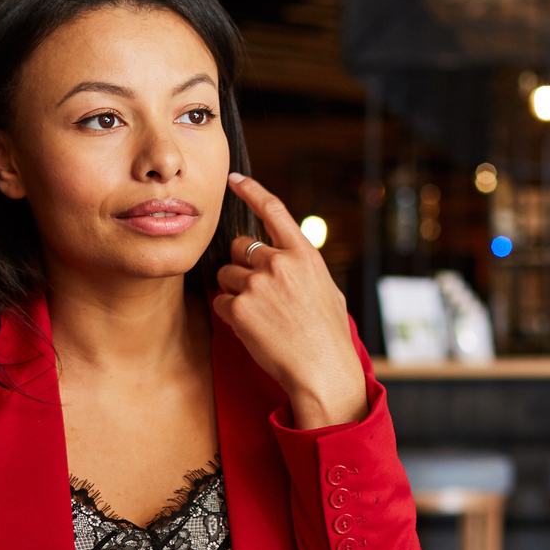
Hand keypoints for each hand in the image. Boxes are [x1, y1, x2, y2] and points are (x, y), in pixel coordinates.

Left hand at [214, 173, 367, 429]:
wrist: (323, 371)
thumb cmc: (328, 335)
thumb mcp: (326, 289)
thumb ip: (301, 267)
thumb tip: (283, 256)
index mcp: (305, 255)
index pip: (274, 211)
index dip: (252, 190)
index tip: (234, 179)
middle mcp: (280, 263)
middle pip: (240, 248)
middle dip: (243, 266)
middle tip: (261, 293)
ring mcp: (258, 284)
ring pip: (226, 276)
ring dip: (235, 292)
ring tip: (261, 316)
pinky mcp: (240, 308)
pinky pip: (220, 302)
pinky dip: (231, 315)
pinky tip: (253, 329)